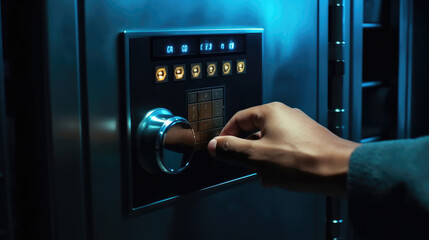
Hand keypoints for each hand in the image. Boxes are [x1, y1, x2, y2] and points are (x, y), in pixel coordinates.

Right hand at [207, 102, 359, 195]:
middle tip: (241, 165)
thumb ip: (231, 150)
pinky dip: (276, 161)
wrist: (339, 170)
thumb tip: (215, 145)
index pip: (239, 119)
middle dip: (246, 151)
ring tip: (262, 176)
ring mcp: (299, 127)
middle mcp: (285, 115)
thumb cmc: (302, 161)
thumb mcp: (257, 157)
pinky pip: (284, 148)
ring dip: (261, 159)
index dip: (226, 134)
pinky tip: (277, 177)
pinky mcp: (308, 140)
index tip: (221, 148)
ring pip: (270, 141)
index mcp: (271, 112)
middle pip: (254, 130)